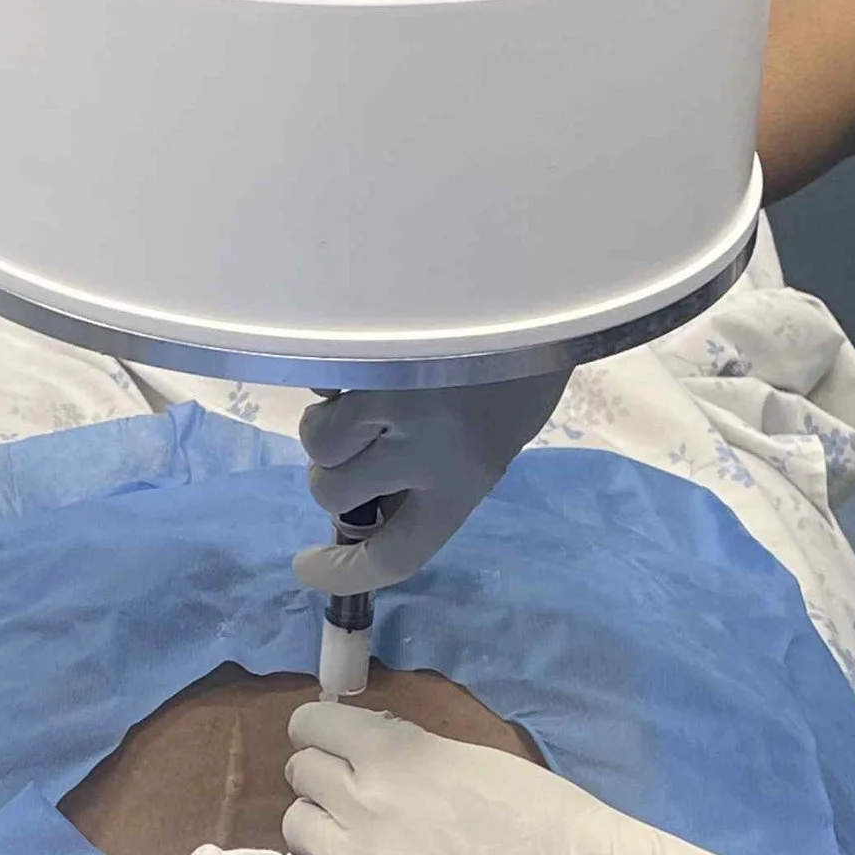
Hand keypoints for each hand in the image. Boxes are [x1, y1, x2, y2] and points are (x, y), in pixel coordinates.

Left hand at [283, 698, 849, 854]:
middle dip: (319, 773)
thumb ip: (406, 749)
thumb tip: (369, 747)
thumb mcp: (465, 754)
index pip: (311, 723)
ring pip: (297, 829)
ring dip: (320, 824)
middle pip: (298, 773)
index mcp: (391, 752)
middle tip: (348, 786)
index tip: (333, 738)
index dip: (320, 727)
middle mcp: (361, 801)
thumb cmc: (533, 806)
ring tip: (355, 834)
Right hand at [291, 367, 566, 595]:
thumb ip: (442, 472)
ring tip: (363, 389)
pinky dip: (332, 374)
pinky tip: (367, 352)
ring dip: (329, 420)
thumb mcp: (500, 433)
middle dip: (332, 473)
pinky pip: (322, 384)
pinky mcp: (371, 354)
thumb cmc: (529, 357)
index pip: (395, 555)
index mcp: (467, 482)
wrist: (545, 282)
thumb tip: (382, 493)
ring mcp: (394, 401)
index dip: (346, 572)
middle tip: (355, 442)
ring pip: (318, 440)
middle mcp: (427, 453)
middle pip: (335, 494)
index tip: (309, 567)